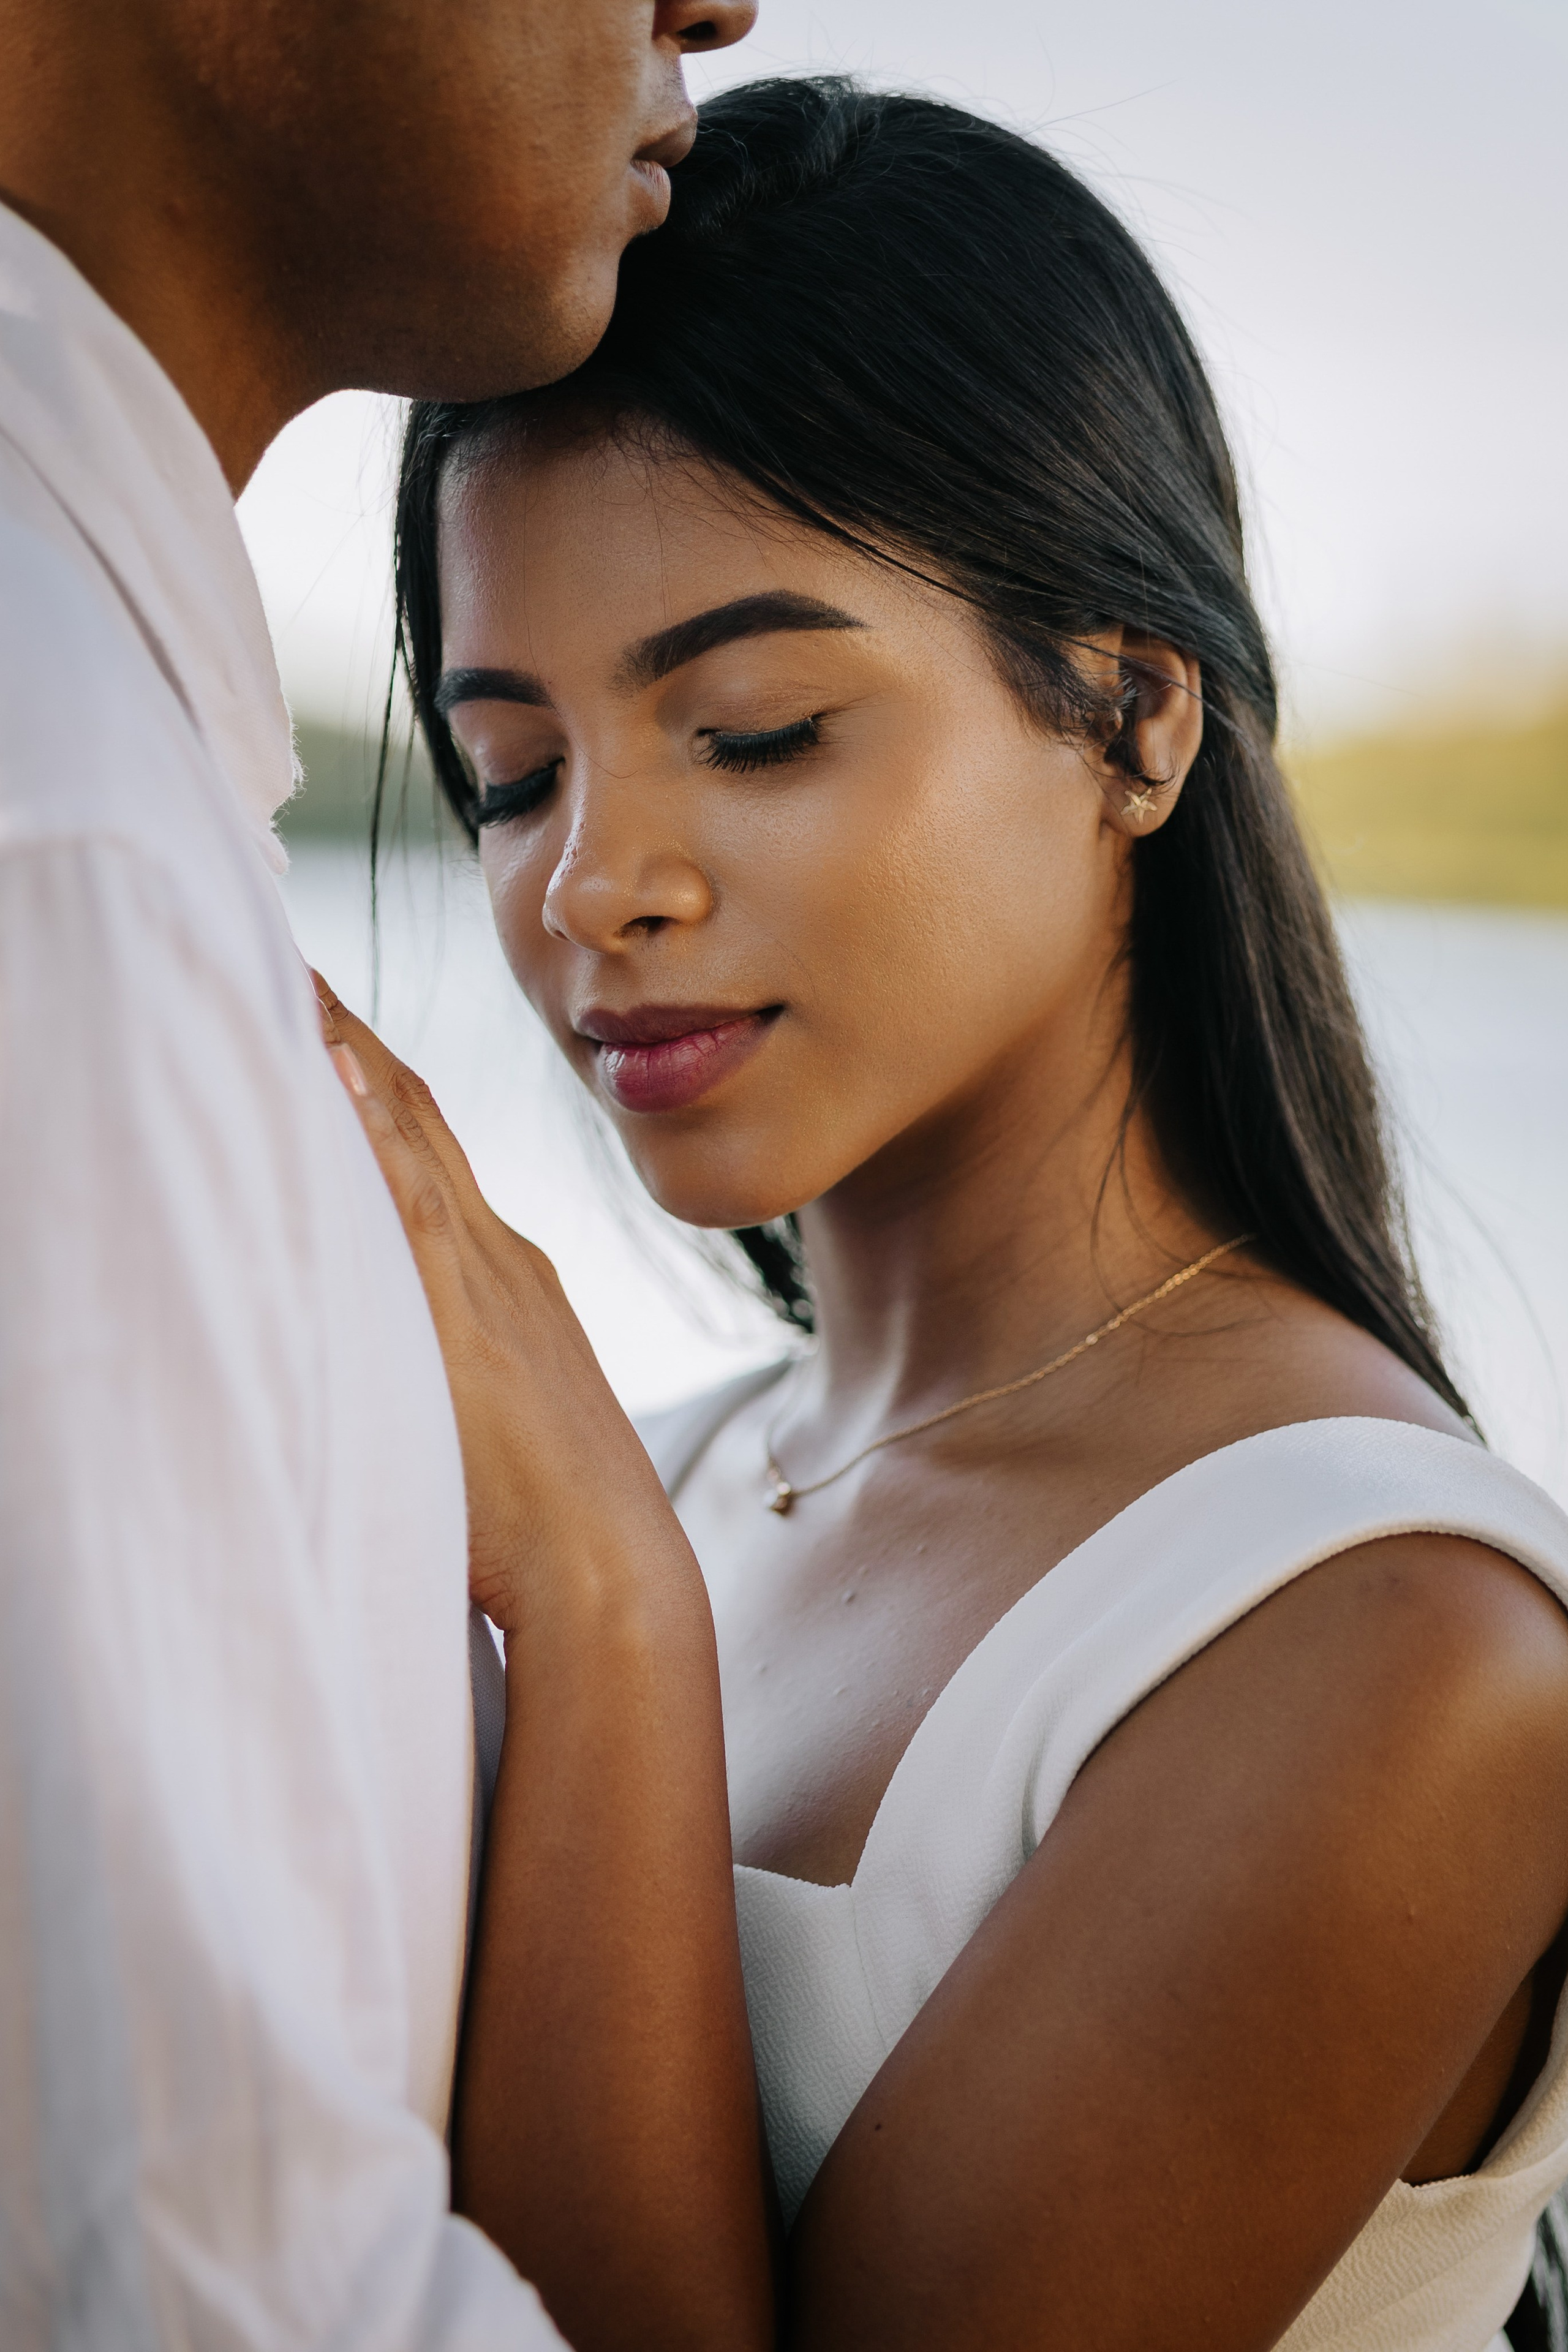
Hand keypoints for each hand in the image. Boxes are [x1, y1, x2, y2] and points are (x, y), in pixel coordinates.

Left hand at [310, 974, 676, 1634]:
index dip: (373, 1078)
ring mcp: (487, 1282)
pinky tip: (338, 1070)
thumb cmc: (554, 1527)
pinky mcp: (469, 1320)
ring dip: (348, 1058)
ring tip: (288, 981)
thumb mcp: (501, 1420)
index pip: (424, 1151)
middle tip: (286, 962)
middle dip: (351, 1040)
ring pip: (406, 1140)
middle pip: (412, 1120)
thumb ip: (458, 1365)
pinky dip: (376, 1131)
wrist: (612, 1578)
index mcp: (506, 1278)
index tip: (323, 1020)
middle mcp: (498, 1259)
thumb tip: (410, 1358)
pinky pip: (412, 1201)